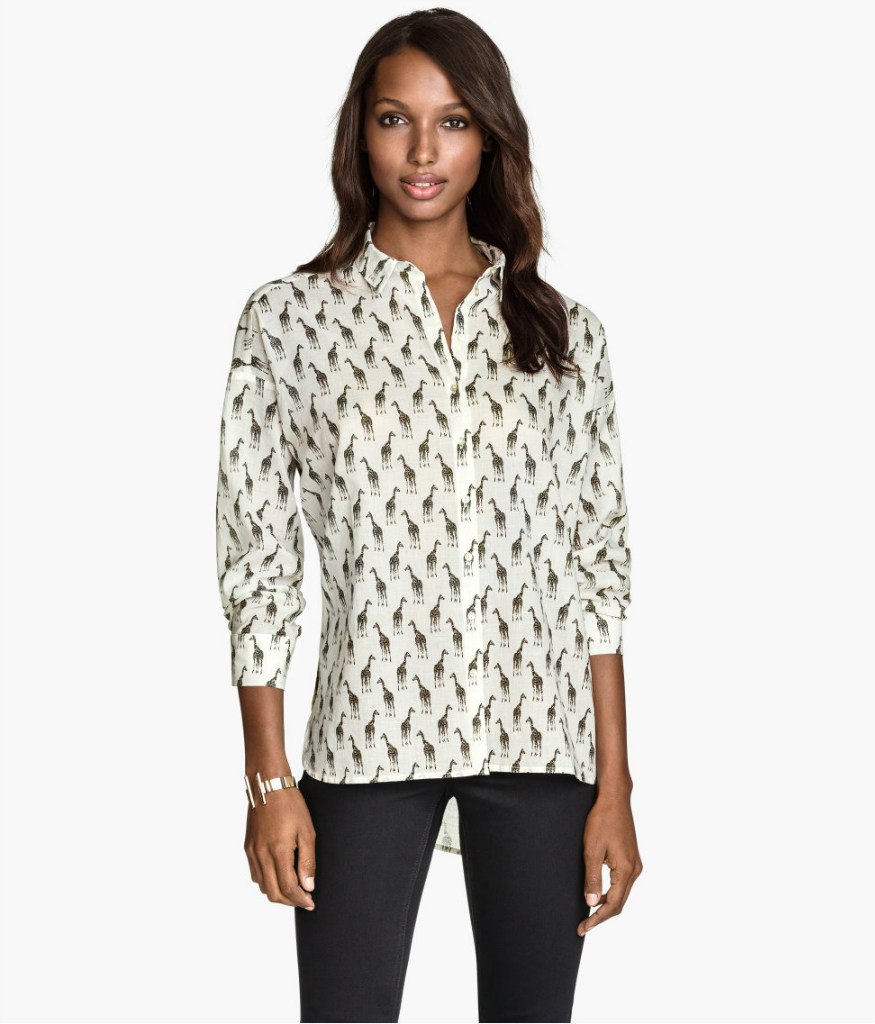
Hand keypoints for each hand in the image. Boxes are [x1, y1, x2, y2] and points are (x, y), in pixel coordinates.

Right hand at [244, 788, 316, 909]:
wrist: (268, 785)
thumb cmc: (290, 805)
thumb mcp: (307, 831)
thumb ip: (307, 861)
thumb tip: (308, 886)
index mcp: (278, 851)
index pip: (288, 888)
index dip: (300, 899)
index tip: (310, 903)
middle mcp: (261, 855)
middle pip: (273, 893)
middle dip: (290, 901)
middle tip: (304, 899)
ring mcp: (252, 852)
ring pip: (263, 886)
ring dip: (278, 892)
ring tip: (294, 887)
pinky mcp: (248, 848)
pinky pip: (255, 874)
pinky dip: (267, 881)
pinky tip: (279, 874)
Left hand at [577, 792, 642, 935]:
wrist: (614, 800)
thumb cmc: (602, 820)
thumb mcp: (592, 850)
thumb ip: (592, 877)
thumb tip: (591, 903)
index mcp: (626, 870)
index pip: (613, 905)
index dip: (597, 919)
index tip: (583, 928)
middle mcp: (635, 870)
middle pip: (619, 903)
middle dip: (601, 916)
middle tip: (583, 925)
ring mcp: (635, 864)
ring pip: (621, 894)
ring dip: (606, 904)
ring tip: (588, 912)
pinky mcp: (631, 858)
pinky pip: (622, 883)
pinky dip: (611, 892)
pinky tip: (597, 893)